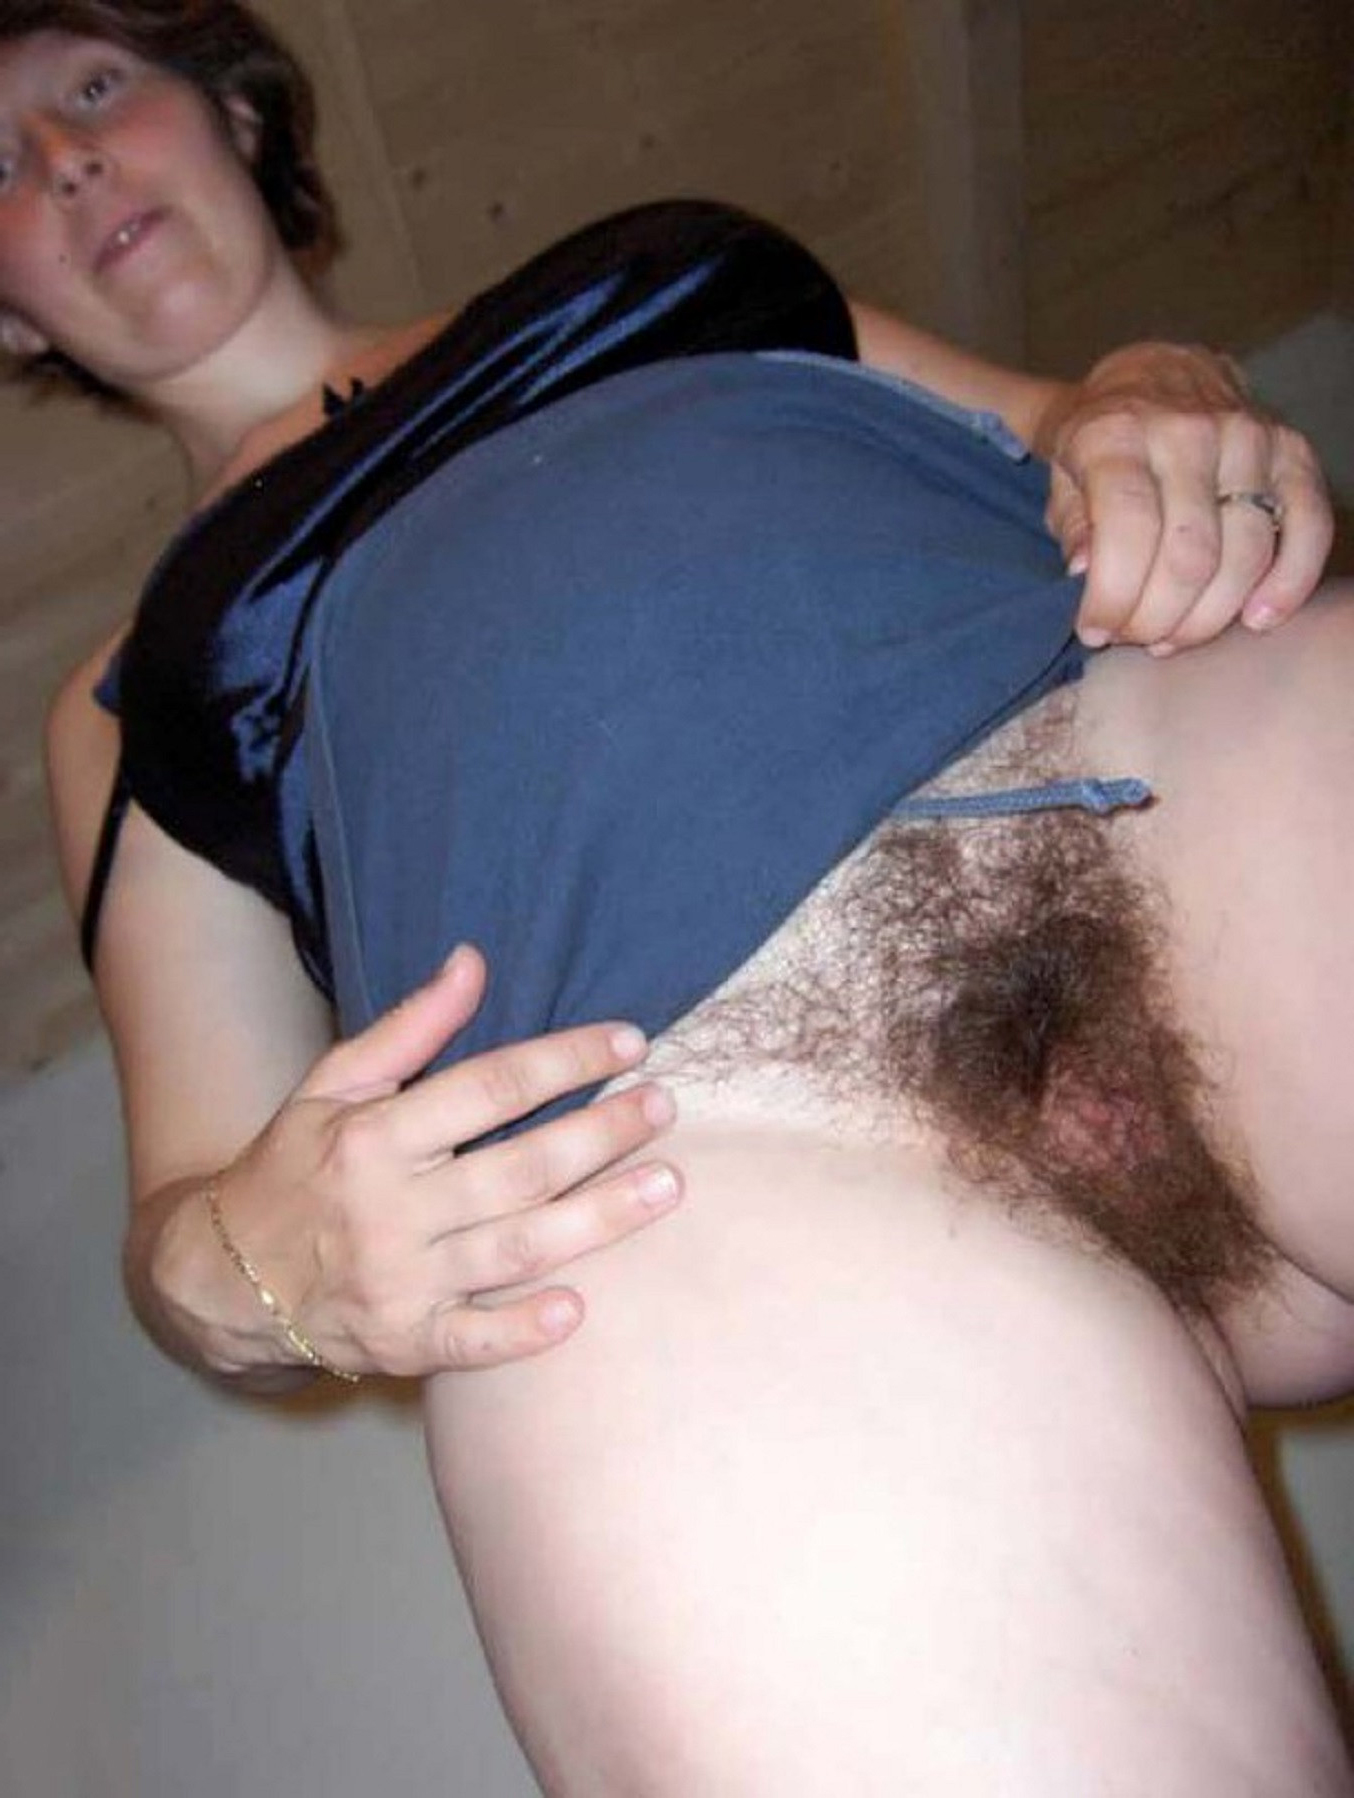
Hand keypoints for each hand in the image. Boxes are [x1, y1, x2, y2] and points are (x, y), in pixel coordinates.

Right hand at [211, 945, 680, 1378]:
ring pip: (517, 1248)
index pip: (490, 1086)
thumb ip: (409, 1028)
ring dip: (600, 1218)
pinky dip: (522, 1329)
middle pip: (520, 1167)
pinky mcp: (403, 1343)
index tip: (629, 1042)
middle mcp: (391, 1208)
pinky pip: (472, 1341)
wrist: (224, 1278)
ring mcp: (400, 1281)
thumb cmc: (293, 1167)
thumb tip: (473, 961)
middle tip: (664, 1106)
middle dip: (603, 1134)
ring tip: (667, 1184)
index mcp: (375, 1136)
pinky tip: (577, 1309)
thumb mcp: (333, 1085)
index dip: (566, 1059)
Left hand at [1036, 343, 1332, 652]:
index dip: (1113, 595)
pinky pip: (1309, 526)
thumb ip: (1072, 525)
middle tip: (1133, 638)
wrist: (1154, 373)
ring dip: (1207, 616)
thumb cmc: (1100, 438)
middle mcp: (1190, 431)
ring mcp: (1250, 438)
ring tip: (1173, 636)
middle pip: (1189, 556)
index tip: (1094, 629)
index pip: (1128, 528)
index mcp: (1119, 433)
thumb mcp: (1060, 474)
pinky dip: (1289, 583)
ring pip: (1244, 554)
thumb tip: (1084, 573)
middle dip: (1157, 618)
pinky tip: (1255, 619)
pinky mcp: (1292, 452)